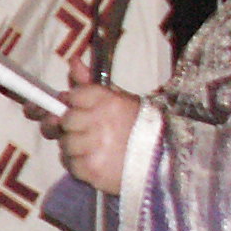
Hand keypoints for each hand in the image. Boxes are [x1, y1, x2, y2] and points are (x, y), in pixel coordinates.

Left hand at [45, 56, 141, 193]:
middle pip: (65, 120)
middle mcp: (100, 122)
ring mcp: (95, 147)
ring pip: (65, 144)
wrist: (165, 162)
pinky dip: (77, 164)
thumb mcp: (120, 99)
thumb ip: (90, 83)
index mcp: (108, 101)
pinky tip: (94, 161)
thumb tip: (73, 60)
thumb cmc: (140, 127)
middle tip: (83, 130)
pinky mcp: (93, 170)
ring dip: (73, 147)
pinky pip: (70, 164)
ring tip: (93, 147)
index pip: (73, 95)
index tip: (77, 107)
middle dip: (70, 126)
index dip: (72, 102)